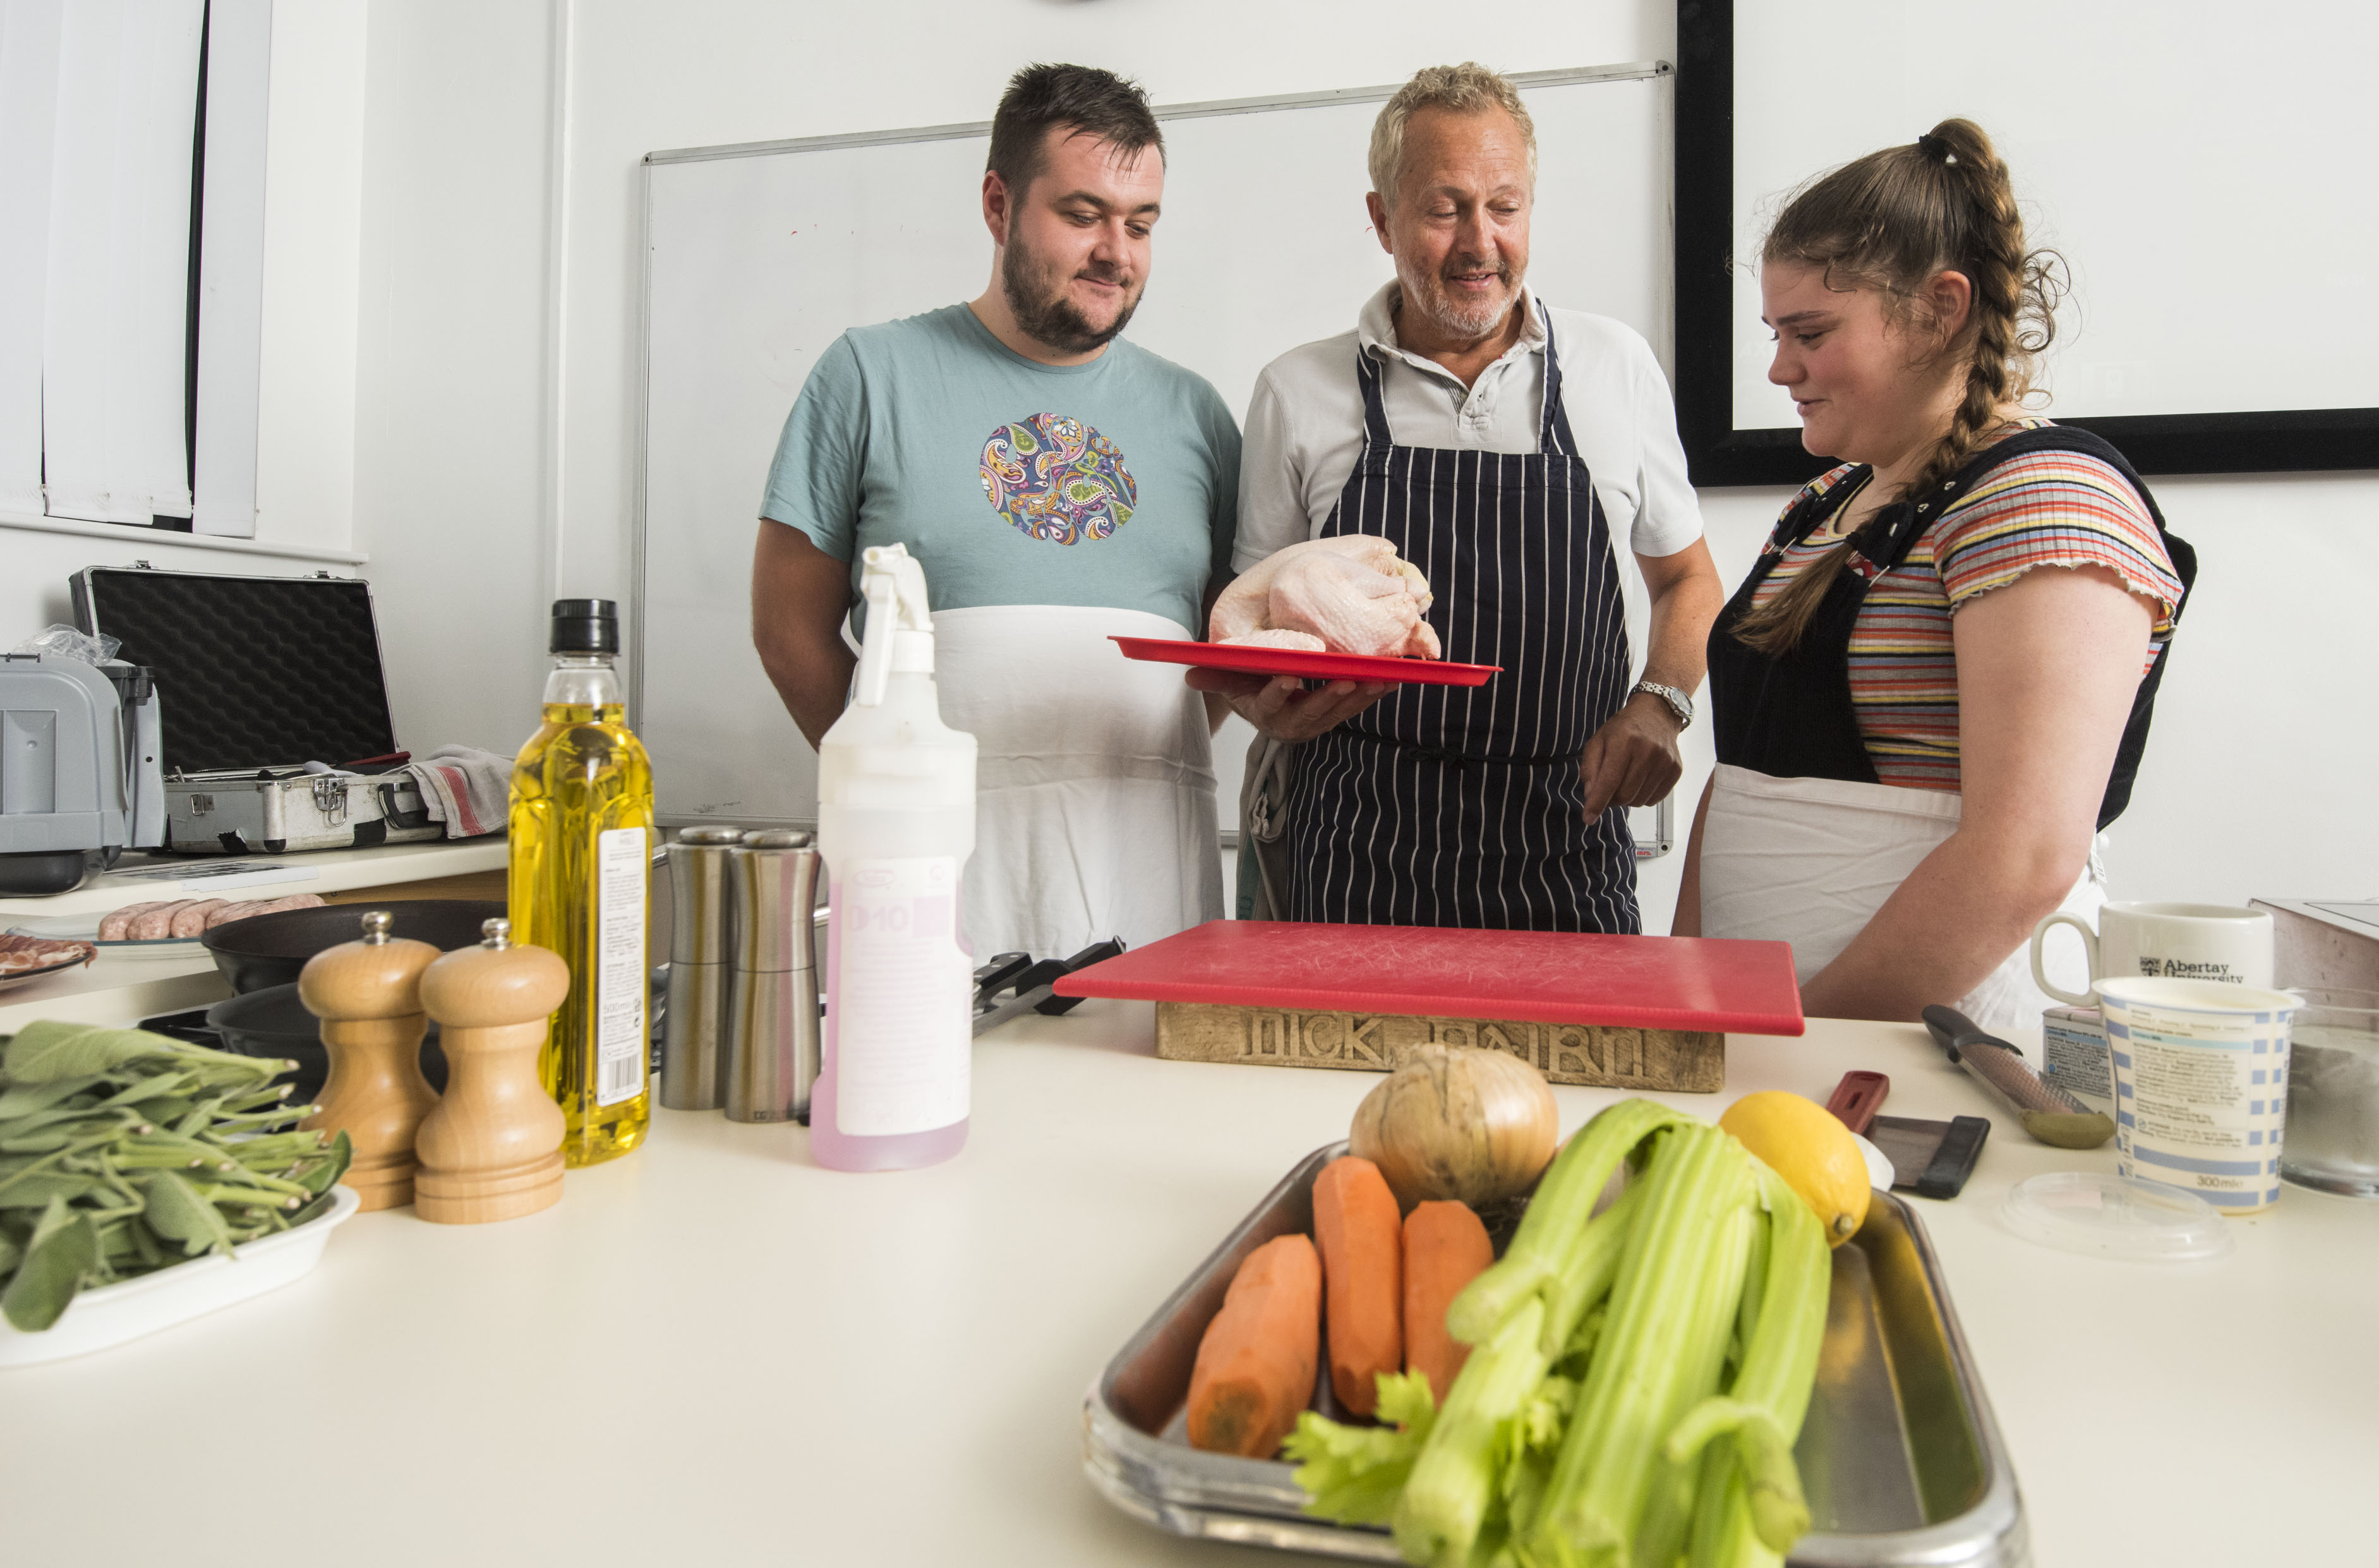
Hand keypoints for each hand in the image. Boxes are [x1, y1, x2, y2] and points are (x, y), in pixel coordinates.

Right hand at [1183, 668, 1394, 741]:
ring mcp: (1316, 723)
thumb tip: (1190, 675)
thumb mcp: (1230, 682)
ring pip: (1338, 712)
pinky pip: (1356, 708)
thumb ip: (1215, 677)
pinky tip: (1390, 679)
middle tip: (1344, 680)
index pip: (1269, 704)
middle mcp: (1291, 725)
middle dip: (1328, 698)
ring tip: (1375, 678)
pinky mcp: (1335, 718)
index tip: (1287, 677)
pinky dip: (1374, 694)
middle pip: (1311, 712)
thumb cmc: (1247, 685)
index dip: (1278, 692)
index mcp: (1264, 714)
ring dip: (1359, 696)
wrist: (1265, 699)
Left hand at [1578, 693, 1682, 816]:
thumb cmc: (1623, 729)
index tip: (1589, 818)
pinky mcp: (1676, 770)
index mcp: (1624, 741)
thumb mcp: (1598, 741)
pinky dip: (1642, 796)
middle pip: (1625, 796)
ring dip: (1627, 798)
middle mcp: (1648, 751)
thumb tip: (1590, 796)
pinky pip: (1654, 799)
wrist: (1656, 715)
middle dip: (1611, 800)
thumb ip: (1590, 769)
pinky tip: (1640, 780)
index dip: (1597, 803)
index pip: (1609, 781)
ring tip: (1625, 780)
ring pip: (1639, 800)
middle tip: (1607, 790)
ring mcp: (1665, 761)